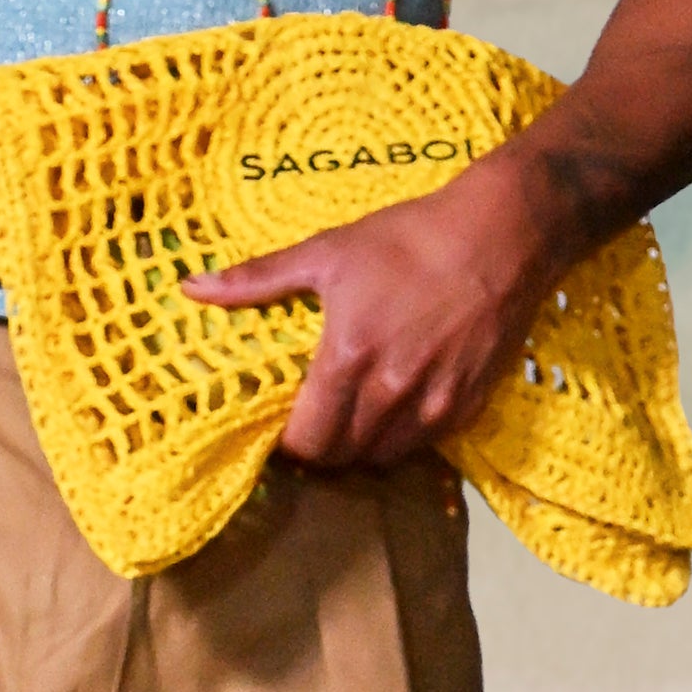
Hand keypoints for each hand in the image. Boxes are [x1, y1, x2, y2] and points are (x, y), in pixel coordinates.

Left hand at [183, 152, 552, 469]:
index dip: (289, 444)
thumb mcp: (327, 251)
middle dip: (323, 448)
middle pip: (342, 457)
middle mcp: (390, 391)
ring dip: (363, 447)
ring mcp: (435, 403)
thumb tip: (190, 288)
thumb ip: (257, 280)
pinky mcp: (470, 404)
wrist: (501, 234)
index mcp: (348, 358)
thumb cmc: (408, 239)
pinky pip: (426, 444)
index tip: (284, 427)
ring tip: (354, 417)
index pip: (307, 440)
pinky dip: (405, 436)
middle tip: (316, 423)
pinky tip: (397, 406)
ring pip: (384, 457)